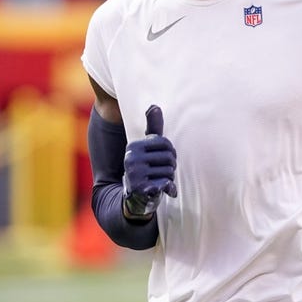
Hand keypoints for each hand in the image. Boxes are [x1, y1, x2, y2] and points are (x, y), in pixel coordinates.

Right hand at [122, 105, 176, 221]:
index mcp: (134, 146)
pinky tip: (167, 191)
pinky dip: (170, 188)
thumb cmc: (146, 166)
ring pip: (169, 172)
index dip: (170, 152)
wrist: (136, 195)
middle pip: (169, 158)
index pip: (165, 143)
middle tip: (162, 172)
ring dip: (169, 178)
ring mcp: (135, 174)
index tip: (163, 158)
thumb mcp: (148, 147)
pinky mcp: (141, 189)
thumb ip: (153, 128)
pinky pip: (166, 184)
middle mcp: (131, 158)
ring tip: (159, 180)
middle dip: (171, 166)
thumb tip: (154, 106)